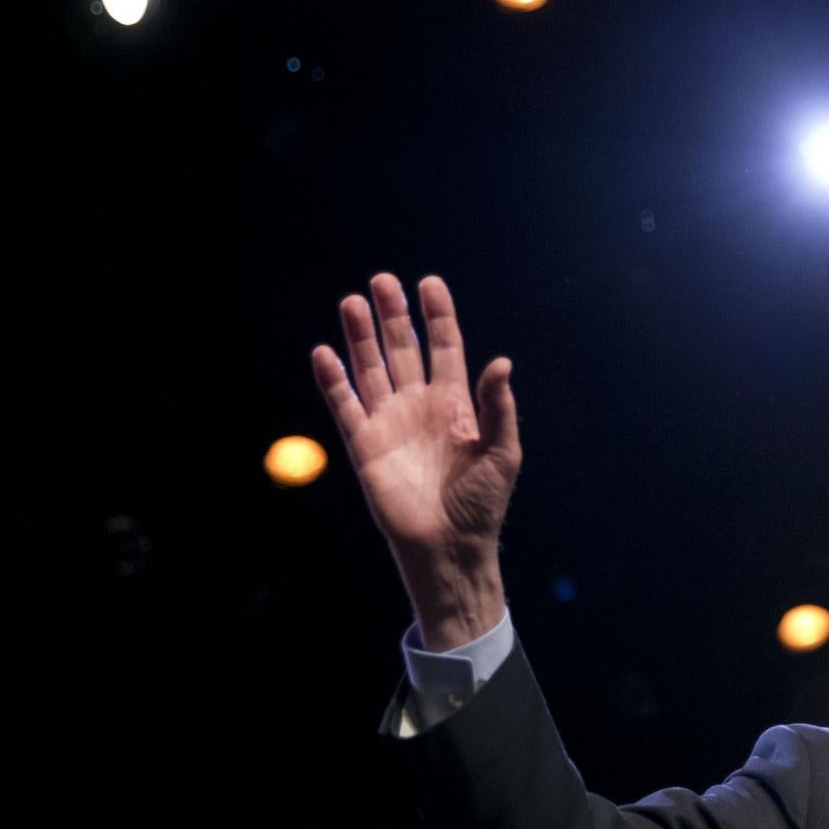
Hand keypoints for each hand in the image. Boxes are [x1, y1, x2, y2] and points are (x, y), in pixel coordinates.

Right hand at [311, 273, 519, 646]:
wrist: (449, 546)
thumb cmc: (482, 503)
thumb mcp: (502, 452)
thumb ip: (498, 406)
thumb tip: (501, 360)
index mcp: (457, 404)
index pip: (445, 348)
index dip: (437, 316)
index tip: (429, 283)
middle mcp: (420, 406)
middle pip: (403, 349)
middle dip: (393, 315)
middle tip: (382, 281)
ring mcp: (390, 423)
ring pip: (371, 368)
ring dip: (360, 337)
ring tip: (352, 302)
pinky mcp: (364, 445)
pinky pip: (345, 405)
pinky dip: (333, 380)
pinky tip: (325, 352)